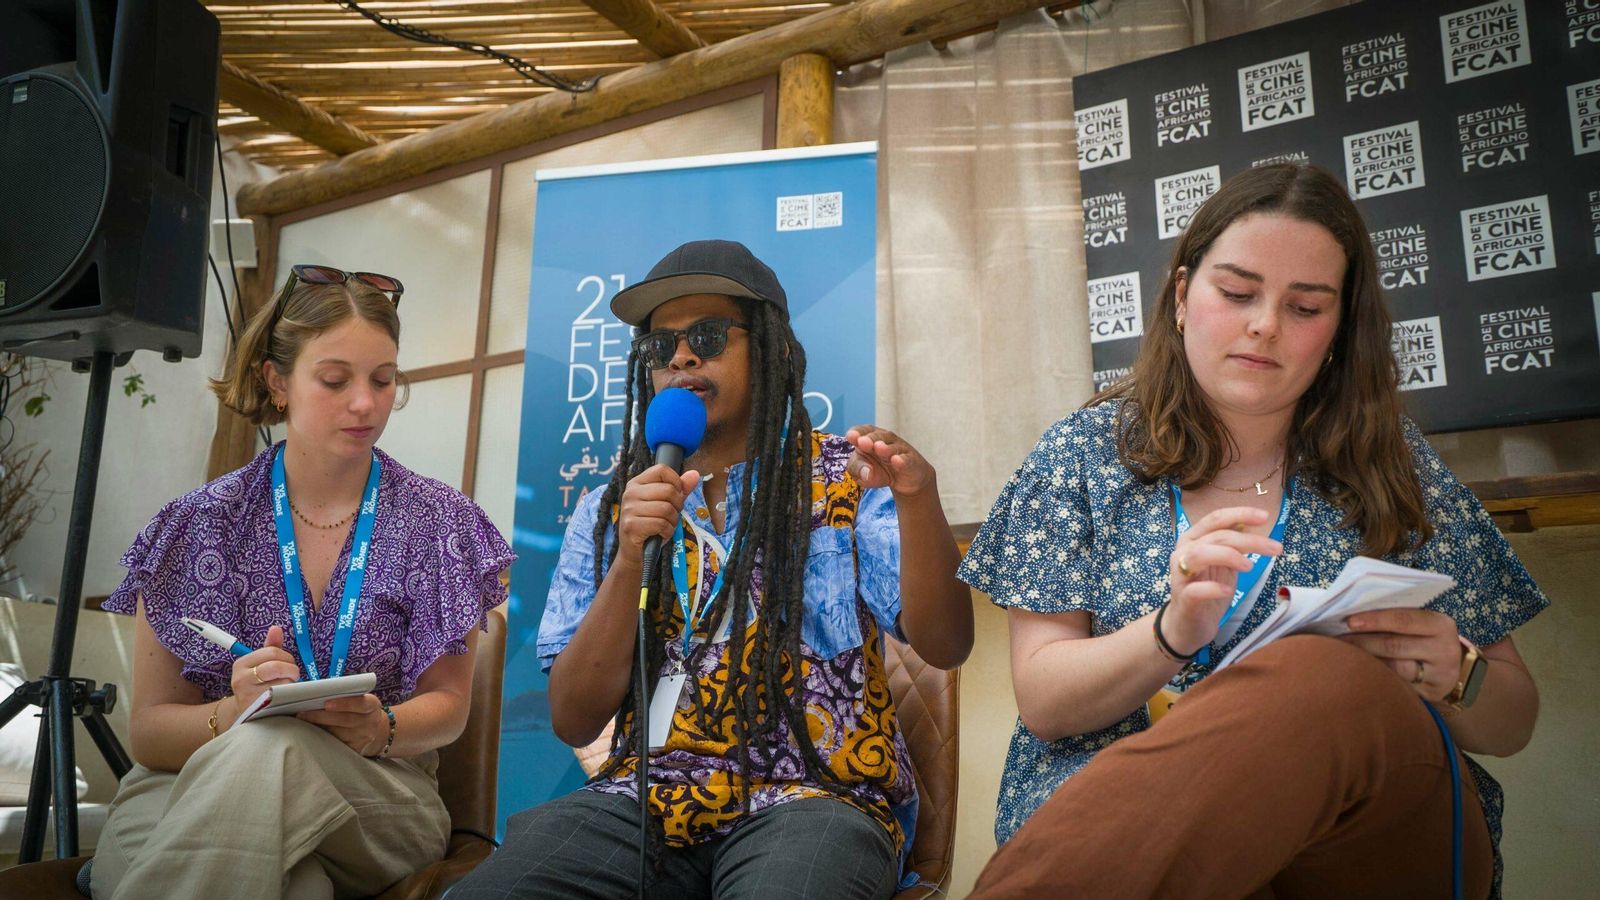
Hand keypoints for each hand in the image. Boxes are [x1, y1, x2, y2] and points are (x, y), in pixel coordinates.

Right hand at [226, 625, 300, 731]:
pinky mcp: (259, 710)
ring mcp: (249, 696)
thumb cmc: (258, 685)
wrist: (248, 714)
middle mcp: (241, 679)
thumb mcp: (262, 665)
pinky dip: (291, 696)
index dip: (286, 657)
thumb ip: (271, 647)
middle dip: (291, 670)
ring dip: (291, 685)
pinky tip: (288, 697)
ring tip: (288, 688)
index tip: (288, 663)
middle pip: (277, 666)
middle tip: (292, 675)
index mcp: (241, 664)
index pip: (272, 652)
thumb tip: (276, 628)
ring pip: (282, 683)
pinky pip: (283, 699)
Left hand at [298, 693, 389, 755]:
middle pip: (345, 720)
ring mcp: (363, 738)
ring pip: (338, 734)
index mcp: (372, 705)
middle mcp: (370, 722)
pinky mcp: (355, 750)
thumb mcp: (362, 700)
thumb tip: (318, 692)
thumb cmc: (361, 711)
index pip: (360, 703)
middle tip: (302, 713)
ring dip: (318, 727)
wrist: (378, 732)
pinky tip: (309, 733)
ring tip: (301, 721)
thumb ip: (346, 695)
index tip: (327, 703)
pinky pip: (335, 744)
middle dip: (321, 716)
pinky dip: (321, 738)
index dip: (344, 703)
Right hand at [615, 464, 701, 568]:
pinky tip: (660, 534)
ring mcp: (629, 509)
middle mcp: (630, 493)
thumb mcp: (666, 504)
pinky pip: (661, 524)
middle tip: (669, 516)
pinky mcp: (631, 526)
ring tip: (664, 526)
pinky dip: (667, 531)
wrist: (635, 553)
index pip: (662, 470)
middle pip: (668, 490)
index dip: (676, 482)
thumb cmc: (651, 526)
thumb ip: (680, 489)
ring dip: (672, 521)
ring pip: (666, 508)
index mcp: (637, 483)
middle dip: (677, 506)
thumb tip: (695, 474)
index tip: (675, 496)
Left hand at [844, 425, 935, 498]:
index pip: (863, 431)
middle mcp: (885, 441)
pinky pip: (906, 459)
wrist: (907, 481)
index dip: (858, 432)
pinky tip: (896, 460)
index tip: (851, 436)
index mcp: (870, 440)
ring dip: (885, 447)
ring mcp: (899, 450)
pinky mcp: (911, 462)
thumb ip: (858, 470)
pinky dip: (901, 460)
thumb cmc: (880, 472)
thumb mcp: (863, 473)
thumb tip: (866, 473)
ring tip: (878, 448)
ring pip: (892, 446)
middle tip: (862, 442)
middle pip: (878, 436)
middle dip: (870, 439)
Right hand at [1163, 507, 1282, 655]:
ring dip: (1228, 556)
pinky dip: (1213, 588)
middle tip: (1276, 548)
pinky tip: (1228, 591)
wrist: (1187, 624)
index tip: (1265, 517)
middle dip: (1249, 540)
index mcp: (1193, 538)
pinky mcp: (1183, 598)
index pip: (1215, 518)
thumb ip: (1233, 544)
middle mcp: (1183, 552)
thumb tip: (1252, 523)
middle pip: (1216, 536)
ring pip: (1199, 554)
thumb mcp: (1224, 563)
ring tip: (1249, 567)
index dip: (1240, 514)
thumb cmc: (1207, 589)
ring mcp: (1180, 575)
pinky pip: (1195, 589)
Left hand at [1339, 609, 1462, 701]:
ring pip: (1393, 669)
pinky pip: (1396, 686)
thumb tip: (1352, 616)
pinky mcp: (1429, 695)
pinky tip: (1357, 671)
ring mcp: (1439, 676)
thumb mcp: (1422, 625)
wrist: (1452, 669)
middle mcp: (1444, 651)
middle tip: (1335, 638)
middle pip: (1394, 645)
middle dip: (1361, 641)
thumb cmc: (1426, 639)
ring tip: (1340, 654)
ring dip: (1364, 661)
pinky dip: (1374, 677)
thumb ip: (1397, 617)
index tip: (1349, 621)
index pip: (1404, 619)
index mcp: (1441, 625)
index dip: (1375, 620)